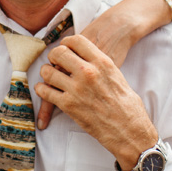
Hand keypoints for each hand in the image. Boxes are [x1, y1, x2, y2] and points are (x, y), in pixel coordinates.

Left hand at [36, 2, 139, 128]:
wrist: (129, 129)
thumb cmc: (128, 106)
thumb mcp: (117, 76)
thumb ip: (100, 66)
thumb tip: (90, 61)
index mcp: (102, 62)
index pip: (76, 40)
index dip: (67, 43)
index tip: (65, 48)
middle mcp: (88, 72)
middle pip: (59, 52)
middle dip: (54, 56)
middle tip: (54, 62)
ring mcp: (76, 88)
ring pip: (48, 71)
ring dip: (46, 73)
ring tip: (49, 76)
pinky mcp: (68, 105)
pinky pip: (45, 92)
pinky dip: (42, 90)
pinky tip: (44, 89)